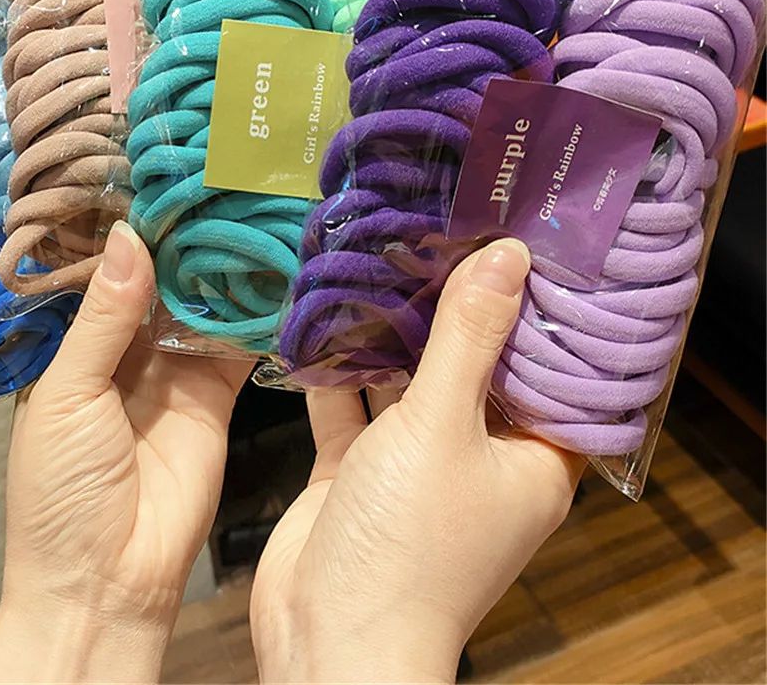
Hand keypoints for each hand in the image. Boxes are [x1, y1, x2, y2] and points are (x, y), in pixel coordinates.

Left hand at [0, 222, 250, 683]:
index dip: (128, 230)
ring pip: (201, 306)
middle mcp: (125, 350)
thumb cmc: (59, 491)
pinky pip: (238, 346)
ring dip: (222, 268)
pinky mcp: (216, 397)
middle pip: (159, 282)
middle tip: (216, 179)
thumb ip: (104, 319)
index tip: (157, 176)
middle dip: (183, 240)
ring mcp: (174, 372)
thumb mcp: (68, 395)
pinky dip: (255, 314)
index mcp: (75, 345)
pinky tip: (274, 269)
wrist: (107, 582)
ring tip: (249, 208)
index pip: (104, 273)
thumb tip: (129, 237)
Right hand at [250, 239, 583, 683]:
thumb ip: (469, 338)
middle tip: (438, 236)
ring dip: (389, 337)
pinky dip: (338, 372)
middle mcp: (478, 461)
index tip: (523, 246)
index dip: (542, 312)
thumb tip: (508, 258)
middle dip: (454, 311)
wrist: (328, 636)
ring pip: (408, 385)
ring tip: (377, 261)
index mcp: (530, 460)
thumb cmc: (410, 545)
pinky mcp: (360, 473)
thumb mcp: (443, 426)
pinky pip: (353, 409)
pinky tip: (319, 319)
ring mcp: (415, 467)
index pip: (552, 371)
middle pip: (474, 370)